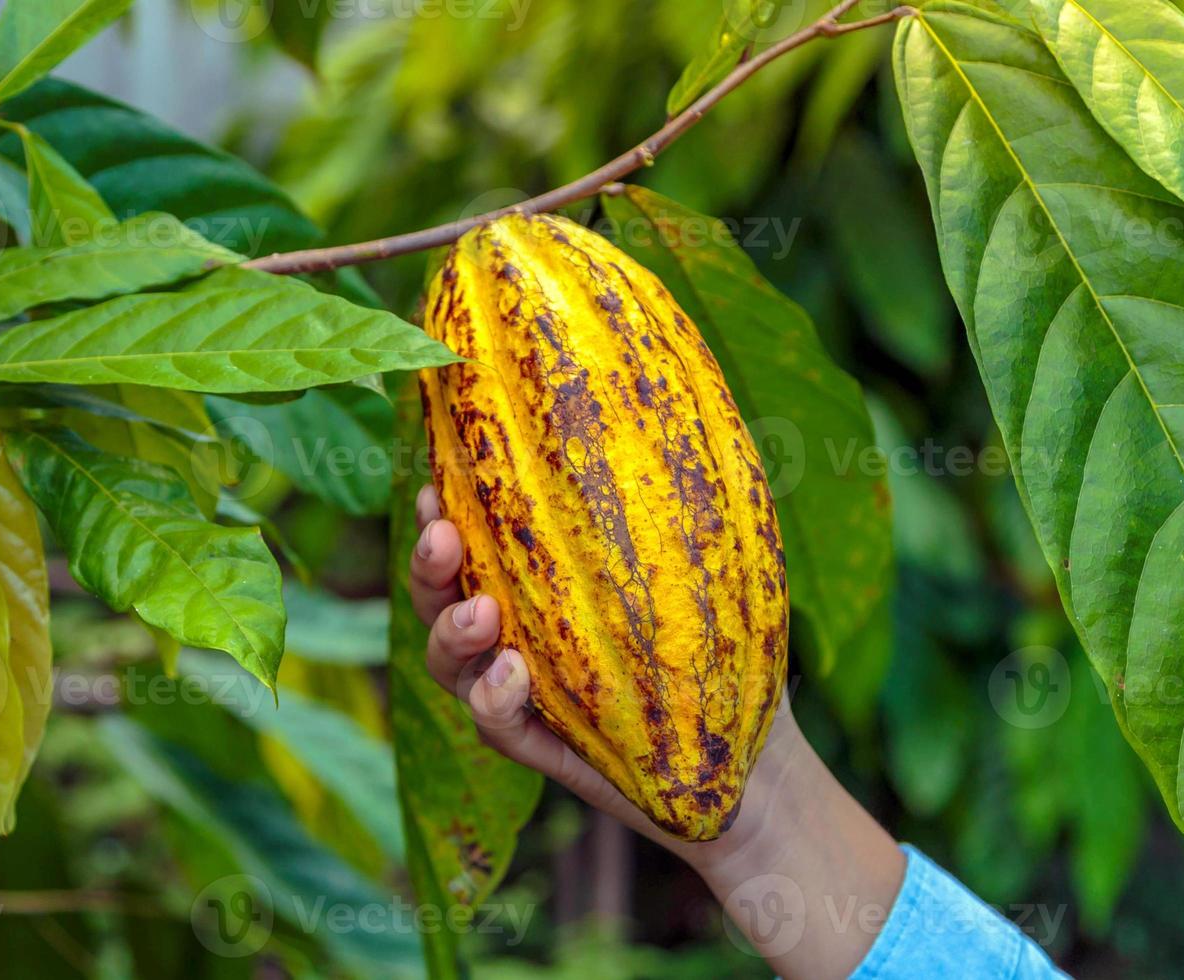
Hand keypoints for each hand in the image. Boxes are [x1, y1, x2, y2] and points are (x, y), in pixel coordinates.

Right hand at [408, 484, 904, 977]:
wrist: (756, 757)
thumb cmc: (732, 644)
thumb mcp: (712, 559)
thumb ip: (677, 498)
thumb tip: (680, 406)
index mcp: (541, 582)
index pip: (476, 538)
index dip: (442, 507)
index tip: (438, 476)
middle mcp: (517, 632)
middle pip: (439, 595)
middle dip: (427, 562)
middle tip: (443, 533)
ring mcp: (521, 693)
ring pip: (448, 662)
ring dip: (450, 628)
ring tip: (483, 612)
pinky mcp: (538, 746)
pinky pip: (492, 722)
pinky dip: (493, 695)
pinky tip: (517, 672)